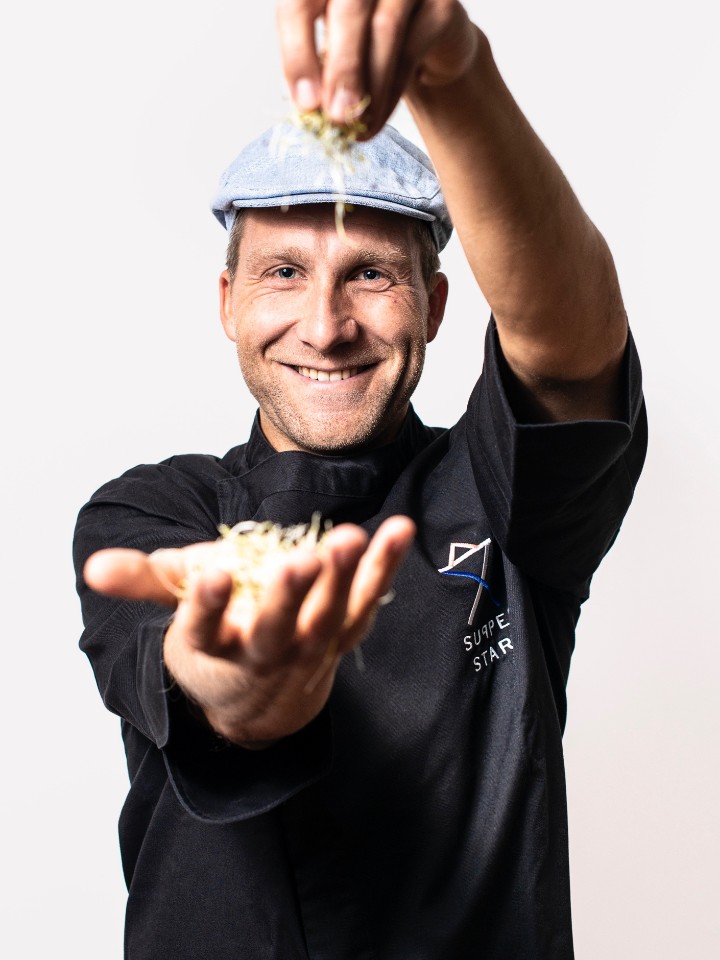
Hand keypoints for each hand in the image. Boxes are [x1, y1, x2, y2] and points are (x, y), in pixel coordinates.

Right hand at [83, 516, 414, 744]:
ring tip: (352, 537)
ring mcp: (309, 647)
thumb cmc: (218, 642)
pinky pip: (367, 600)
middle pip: (278, 629)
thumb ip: (141, 582)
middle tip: (300, 560)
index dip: (208, 604)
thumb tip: (92, 567)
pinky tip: (399, 530)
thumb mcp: (176, 616)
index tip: (213, 574)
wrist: (264, 703)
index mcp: (213, 649)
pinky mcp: (343, 634)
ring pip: (330, 615)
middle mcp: (264, 654)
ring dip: (344, 577)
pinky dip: (384, 568)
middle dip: (289, 596)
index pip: (206, 629)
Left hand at [276, 0, 476, 135]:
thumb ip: (319, 70)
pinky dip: (390, 94)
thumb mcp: (335, 55)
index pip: (301, 2)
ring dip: (369, 87)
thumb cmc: (369, 47)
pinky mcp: (439, 2)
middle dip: (341, 69)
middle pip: (349, 10)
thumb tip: (310, 108)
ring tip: (357, 127)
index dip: (298, 52)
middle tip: (337, 118)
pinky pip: (411, 51)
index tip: (305, 103)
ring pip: (385, 30)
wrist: (427, 47)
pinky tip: (376, 122)